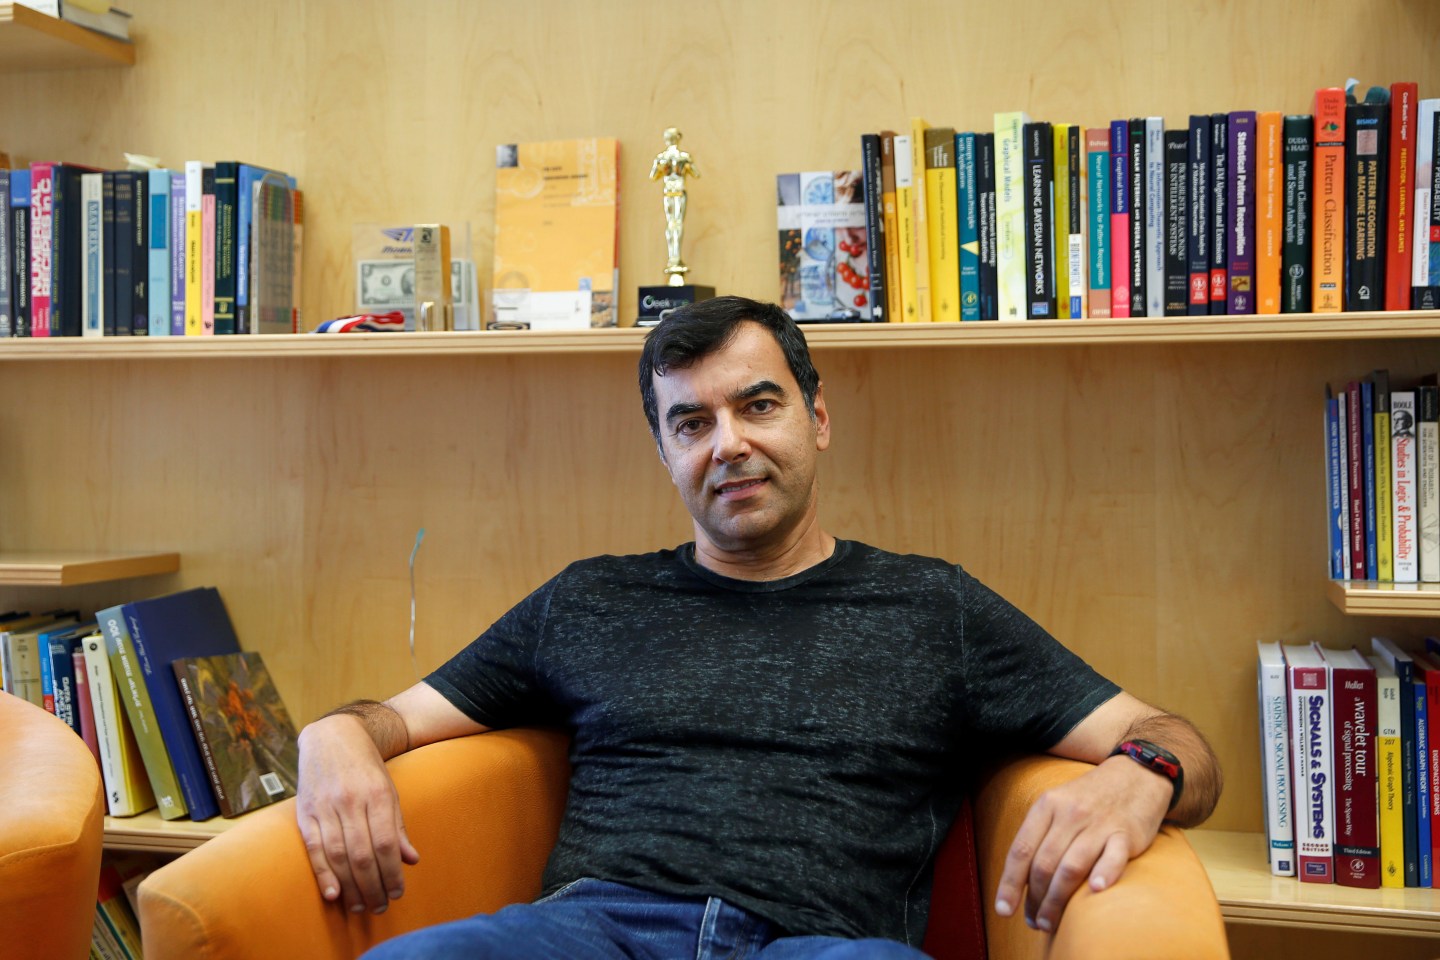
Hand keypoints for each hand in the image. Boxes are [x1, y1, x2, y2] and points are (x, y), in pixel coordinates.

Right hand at [295, 714, 419, 914]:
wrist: (332, 737)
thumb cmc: (366, 768)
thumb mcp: (389, 791)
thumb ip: (397, 827)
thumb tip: (411, 859)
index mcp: (378, 795)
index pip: (386, 843)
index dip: (392, 873)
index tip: (398, 893)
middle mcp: (351, 801)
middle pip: (362, 854)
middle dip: (373, 886)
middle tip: (380, 906)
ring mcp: (326, 807)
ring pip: (338, 855)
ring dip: (350, 886)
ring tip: (360, 906)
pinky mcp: (305, 812)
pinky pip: (314, 848)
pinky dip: (323, 873)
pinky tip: (333, 893)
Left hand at [993, 756, 1170, 932]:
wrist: (1136, 774)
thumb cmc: (1089, 798)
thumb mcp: (1057, 805)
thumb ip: (1040, 835)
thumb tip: (1020, 880)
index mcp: (1047, 806)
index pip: (1021, 850)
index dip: (1010, 883)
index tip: (1004, 910)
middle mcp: (1070, 814)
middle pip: (1044, 864)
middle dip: (1035, 899)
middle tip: (1035, 922)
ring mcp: (1099, 823)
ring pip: (1071, 867)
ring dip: (1058, 900)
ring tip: (1050, 922)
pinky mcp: (1126, 833)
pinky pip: (1113, 857)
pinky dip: (1104, 874)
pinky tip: (1094, 890)